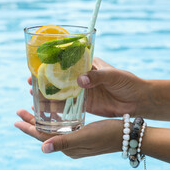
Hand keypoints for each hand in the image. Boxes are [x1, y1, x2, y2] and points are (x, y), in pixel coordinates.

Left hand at [14, 109, 122, 157]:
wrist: (128, 134)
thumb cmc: (107, 134)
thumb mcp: (84, 137)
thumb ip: (63, 142)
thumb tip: (42, 148)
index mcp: (68, 147)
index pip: (42, 137)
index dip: (28, 127)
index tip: (16, 118)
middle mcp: (70, 145)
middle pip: (45, 132)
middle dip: (31, 122)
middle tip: (19, 110)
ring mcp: (77, 140)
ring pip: (53, 129)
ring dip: (42, 120)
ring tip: (32, 110)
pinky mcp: (83, 134)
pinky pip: (63, 127)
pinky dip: (55, 120)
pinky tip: (54, 113)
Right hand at [28, 57, 149, 117]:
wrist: (139, 101)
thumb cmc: (128, 82)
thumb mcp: (113, 76)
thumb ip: (97, 77)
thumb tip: (80, 80)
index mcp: (89, 64)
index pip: (67, 61)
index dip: (52, 63)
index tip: (38, 65)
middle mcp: (83, 76)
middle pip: (60, 77)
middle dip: (45, 79)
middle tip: (30, 81)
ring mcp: (83, 91)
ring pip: (62, 91)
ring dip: (48, 93)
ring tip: (33, 94)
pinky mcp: (86, 104)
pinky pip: (69, 104)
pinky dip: (58, 106)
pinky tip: (46, 108)